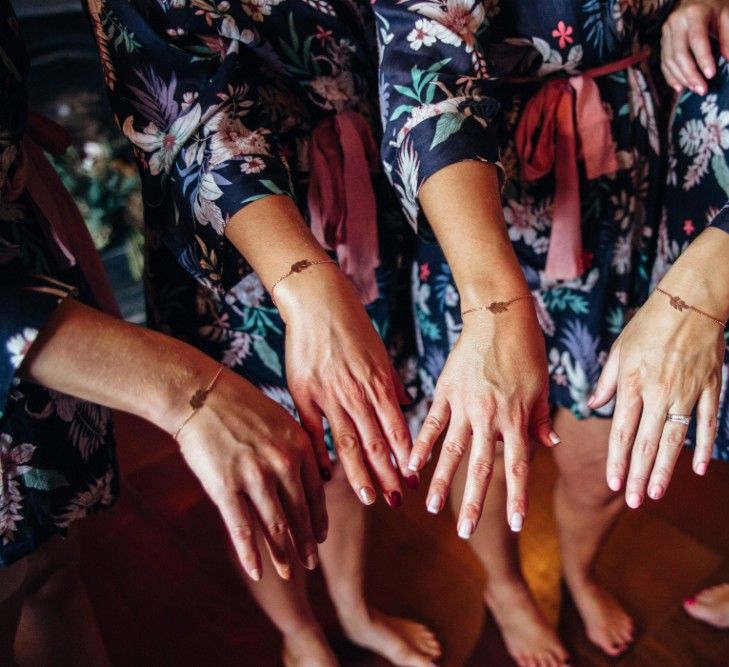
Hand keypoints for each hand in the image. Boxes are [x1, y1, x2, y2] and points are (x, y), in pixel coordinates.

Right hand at [176, 366, 327, 580]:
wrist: (201, 394)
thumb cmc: (239, 404)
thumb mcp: (279, 420)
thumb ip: (295, 448)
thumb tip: (308, 473)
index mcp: (299, 446)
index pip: (315, 493)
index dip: (318, 520)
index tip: (320, 537)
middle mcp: (282, 464)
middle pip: (299, 514)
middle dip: (306, 543)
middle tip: (310, 563)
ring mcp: (255, 477)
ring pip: (275, 526)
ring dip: (283, 554)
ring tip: (289, 573)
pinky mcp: (226, 487)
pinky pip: (242, 530)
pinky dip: (251, 555)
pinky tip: (257, 573)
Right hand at [276, 266, 412, 507]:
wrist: (319, 301)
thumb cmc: (352, 326)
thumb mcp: (379, 353)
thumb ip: (390, 383)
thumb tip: (406, 404)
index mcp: (378, 383)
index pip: (397, 429)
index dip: (406, 458)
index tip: (414, 481)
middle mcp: (357, 392)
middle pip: (376, 442)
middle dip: (389, 474)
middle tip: (396, 500)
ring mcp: (329, 394)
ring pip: (348, 442)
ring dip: (361, 472)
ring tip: (370, 496)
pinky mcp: (304, 393)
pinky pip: (315, 431)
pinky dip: (322, 455)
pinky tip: (328, 476)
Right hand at [408, 304, 557, 537]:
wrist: (499, 315)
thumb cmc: (527, 349)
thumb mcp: (541, 385)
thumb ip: (539, 419)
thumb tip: (548, 445)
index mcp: (515, 418)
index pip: (516, 466)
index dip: (516, 497)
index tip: (514, 524)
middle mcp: (489, 416)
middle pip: (480, 467)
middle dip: (473, 503)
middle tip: (465, 533)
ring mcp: (464, 404)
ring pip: (450, 450)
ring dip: (441, 482)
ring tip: (431, 509)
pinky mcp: (445, 390)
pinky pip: (431, 422)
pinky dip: (421, 444)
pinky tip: (411, 465)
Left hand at [589, 290, 723, 506]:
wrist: (689, 302)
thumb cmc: (648, 325)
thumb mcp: (619, 350)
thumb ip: (608, 381)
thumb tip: (594, 404)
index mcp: (632, 384)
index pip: (621, 432)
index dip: (617, 461)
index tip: (613, 483)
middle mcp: (657, 393)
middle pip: (646, 443)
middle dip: (638, 475)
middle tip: (635, 501)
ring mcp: (685, 393)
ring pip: (674, 441)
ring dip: (665, 469)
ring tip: (656, 493)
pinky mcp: (709, 388)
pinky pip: (706, 424)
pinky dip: (703, 447)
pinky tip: (699, 469)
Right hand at [661, 0, 728, 93]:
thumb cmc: (715, 7)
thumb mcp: (726, 16)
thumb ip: (727, 37)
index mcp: (694, 12)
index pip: (696, 39)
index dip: (703, 58)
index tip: (711, 75)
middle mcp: (676, 22)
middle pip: (679, 53)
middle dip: (690, 74)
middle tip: (702, 89)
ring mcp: (666, 32)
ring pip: (669, 60)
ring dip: (681, 78)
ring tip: (694, 89)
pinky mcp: (663, 41)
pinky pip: (664, 62)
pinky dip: (671, 76)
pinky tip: (680, 86)